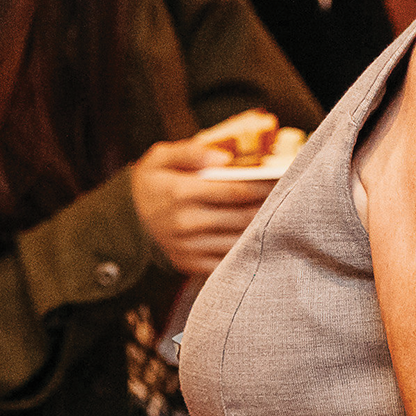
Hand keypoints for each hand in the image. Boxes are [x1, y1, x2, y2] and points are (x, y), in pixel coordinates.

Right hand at [132, 139, 273, 275]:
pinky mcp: (188, 263)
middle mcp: (184, 223)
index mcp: (179, 193)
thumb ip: (190, 152)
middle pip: (242, 217)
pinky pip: (226, 261)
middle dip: (269, 207)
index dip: (263, 186)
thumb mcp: (160, 156)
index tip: (282, 179)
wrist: (126, 218)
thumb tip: (223, 158)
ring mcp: (187, 247)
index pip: (235, 191)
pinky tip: (258, 238)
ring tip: (280, 216)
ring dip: (262, 230)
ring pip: (238, 240)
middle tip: (289, 197)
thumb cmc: (152, 182)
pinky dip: (246, 251)